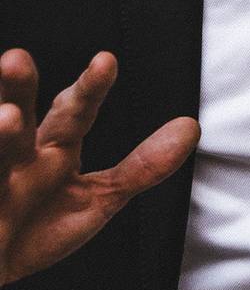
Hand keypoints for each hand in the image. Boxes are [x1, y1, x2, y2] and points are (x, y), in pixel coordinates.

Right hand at [0, 49, 198, 286]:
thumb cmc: (38, 230)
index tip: (106, 61)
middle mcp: (18, 158)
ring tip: (5, 117)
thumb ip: (142, 166)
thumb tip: (190, 125)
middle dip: (18, 89)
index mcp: (54, 150)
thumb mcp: (98, 199)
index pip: (76, 114)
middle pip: (19, 119)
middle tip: (16, 59)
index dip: (90, 89)